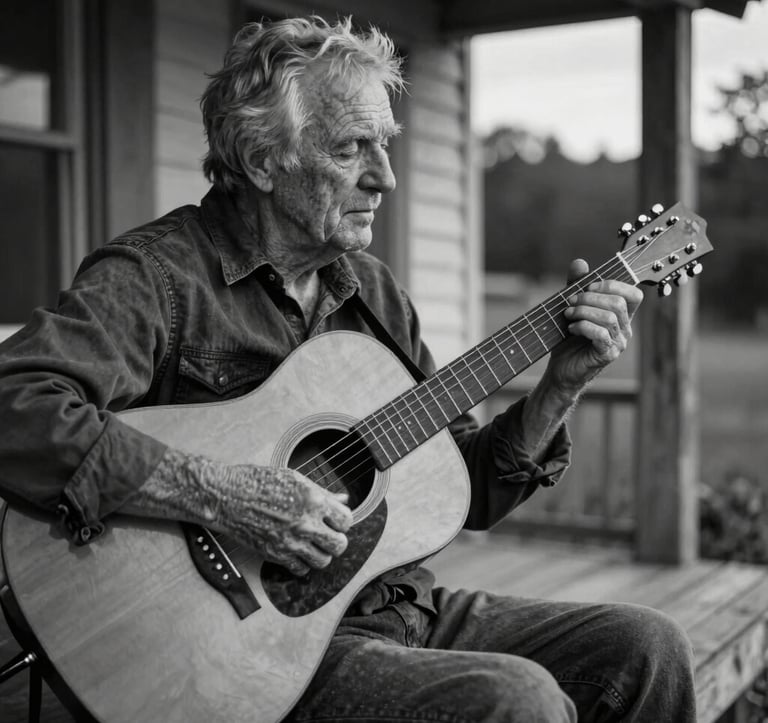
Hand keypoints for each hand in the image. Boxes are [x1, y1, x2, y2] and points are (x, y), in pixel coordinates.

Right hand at [212, 465, 352, 576]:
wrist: (227, 497)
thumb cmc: (258, 482)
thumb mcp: (295, 479)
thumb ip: (322, 492)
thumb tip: (343, 499)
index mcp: (313, 500)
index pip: (346, 521)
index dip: (342, 521)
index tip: (335, 519)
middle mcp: (305, 523)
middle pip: (339, 545)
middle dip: (336, 540)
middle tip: (328, 534)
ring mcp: (291, 541)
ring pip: (323, 561)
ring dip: (321, 553)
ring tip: (313, 543)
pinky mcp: (276, 555)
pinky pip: (301, 569)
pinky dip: (302, 563)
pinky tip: (297, 550)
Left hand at [547, 258, 643, 391]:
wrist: (561, 369)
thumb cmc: (568, 339)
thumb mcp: (572, 308)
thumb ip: (576, 285)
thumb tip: (580, 263)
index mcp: (621, 316)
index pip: (633, 294)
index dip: (613, 284)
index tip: (589, 285)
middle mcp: (624, 329)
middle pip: (618, 303)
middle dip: (590, 297)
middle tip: (571, 302)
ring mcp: (618, 343)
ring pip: (609, 317)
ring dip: (584, 311)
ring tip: (568, 315)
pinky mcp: (607, 355)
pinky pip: (601, 334)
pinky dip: (583, 326)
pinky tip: (571, 329)